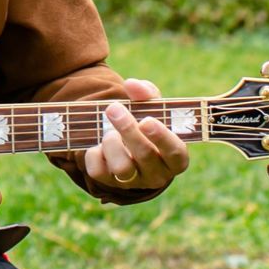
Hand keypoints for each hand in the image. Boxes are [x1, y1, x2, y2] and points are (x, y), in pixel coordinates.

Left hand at [83, 77, 190, 195]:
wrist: (127, 144)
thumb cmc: (145, 125)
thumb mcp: (151, 108)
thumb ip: (146, 93)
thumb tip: (132, 85)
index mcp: (174, 158)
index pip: (175, 153)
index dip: (162, 137)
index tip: (146, 120)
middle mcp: (157, 175)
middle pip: (145, 155)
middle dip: (128, 130)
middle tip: (114, 108)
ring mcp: (133, 182)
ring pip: (122, 169)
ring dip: (111, 143)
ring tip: (109, 131)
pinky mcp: (109, 183)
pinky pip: (98, 171)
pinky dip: (93, 154)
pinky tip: (98, 144)